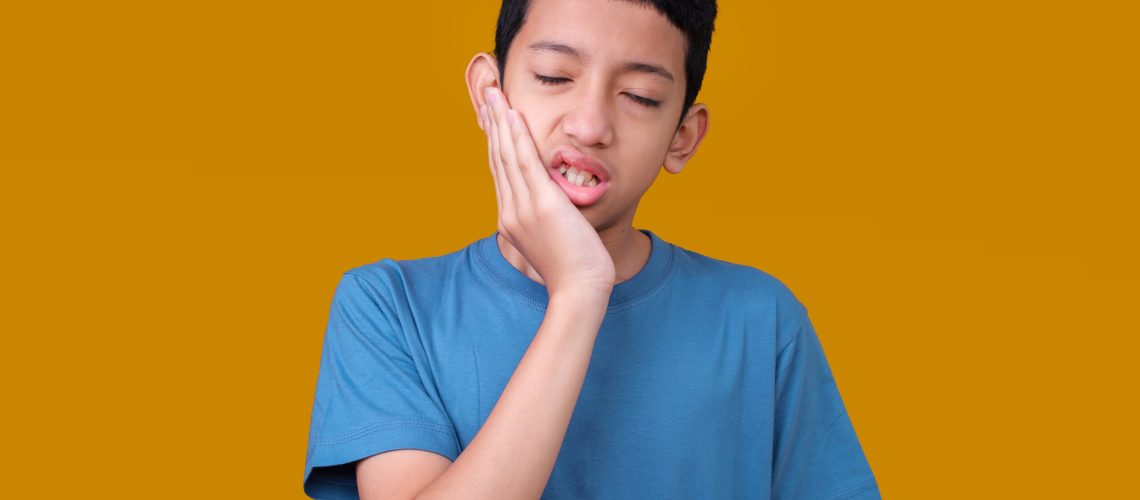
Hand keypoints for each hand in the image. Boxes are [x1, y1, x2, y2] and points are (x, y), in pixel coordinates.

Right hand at [479, 86, 615, 294]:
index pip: (500, 172)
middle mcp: (510, 211)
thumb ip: (546, 220)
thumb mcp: (553, 240)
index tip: (493, 117)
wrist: (579, 289)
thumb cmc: (574, 270)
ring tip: (495, 93)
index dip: (495, 141)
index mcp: (511, 220)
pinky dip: (518, 136)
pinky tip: (513, 114)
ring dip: (500, 121)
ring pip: (507, 155)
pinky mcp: (541, 204)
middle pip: (497, 158)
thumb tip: (551, 208)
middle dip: (492, 124)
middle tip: (487, 94)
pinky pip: (525, 162)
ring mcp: (523, 208)